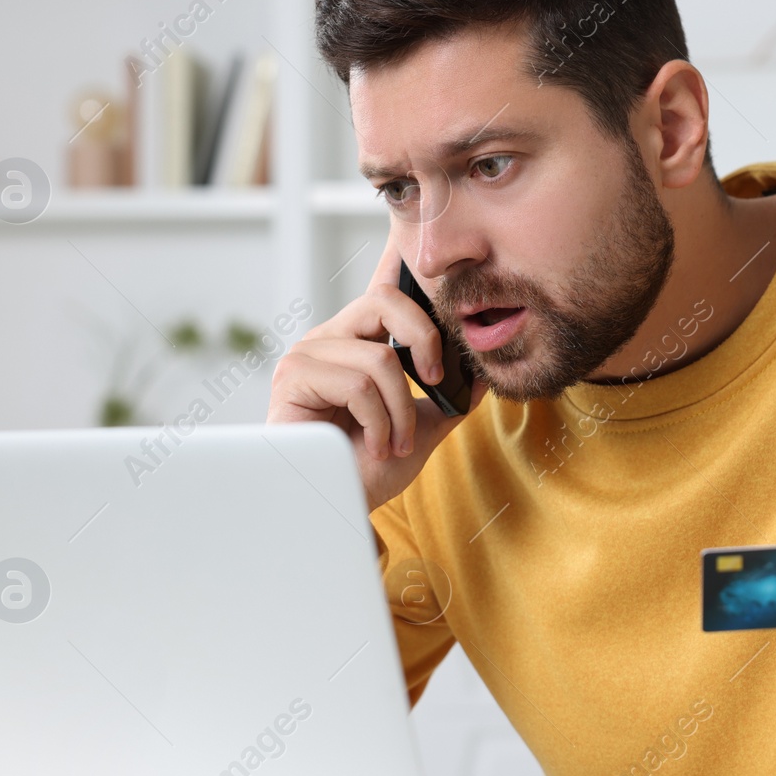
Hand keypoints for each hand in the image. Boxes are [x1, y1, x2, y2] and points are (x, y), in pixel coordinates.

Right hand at [267, 234, 485, 511]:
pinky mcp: (292, 377)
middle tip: (435, 382)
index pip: (386, 293)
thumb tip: (483, 370)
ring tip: (396, 444)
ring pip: (379, 357)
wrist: (334, 509)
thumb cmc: (367, 469)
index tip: (422, 266)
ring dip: (402, 411)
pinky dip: (382, 422)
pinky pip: (358, 381)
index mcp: (358, 342)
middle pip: (384, 300)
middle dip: (425, 339)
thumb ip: (448, 398)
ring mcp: (307, 355)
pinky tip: (376, 447)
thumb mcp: (423, 429)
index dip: (405, 271)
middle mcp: (330, 339)